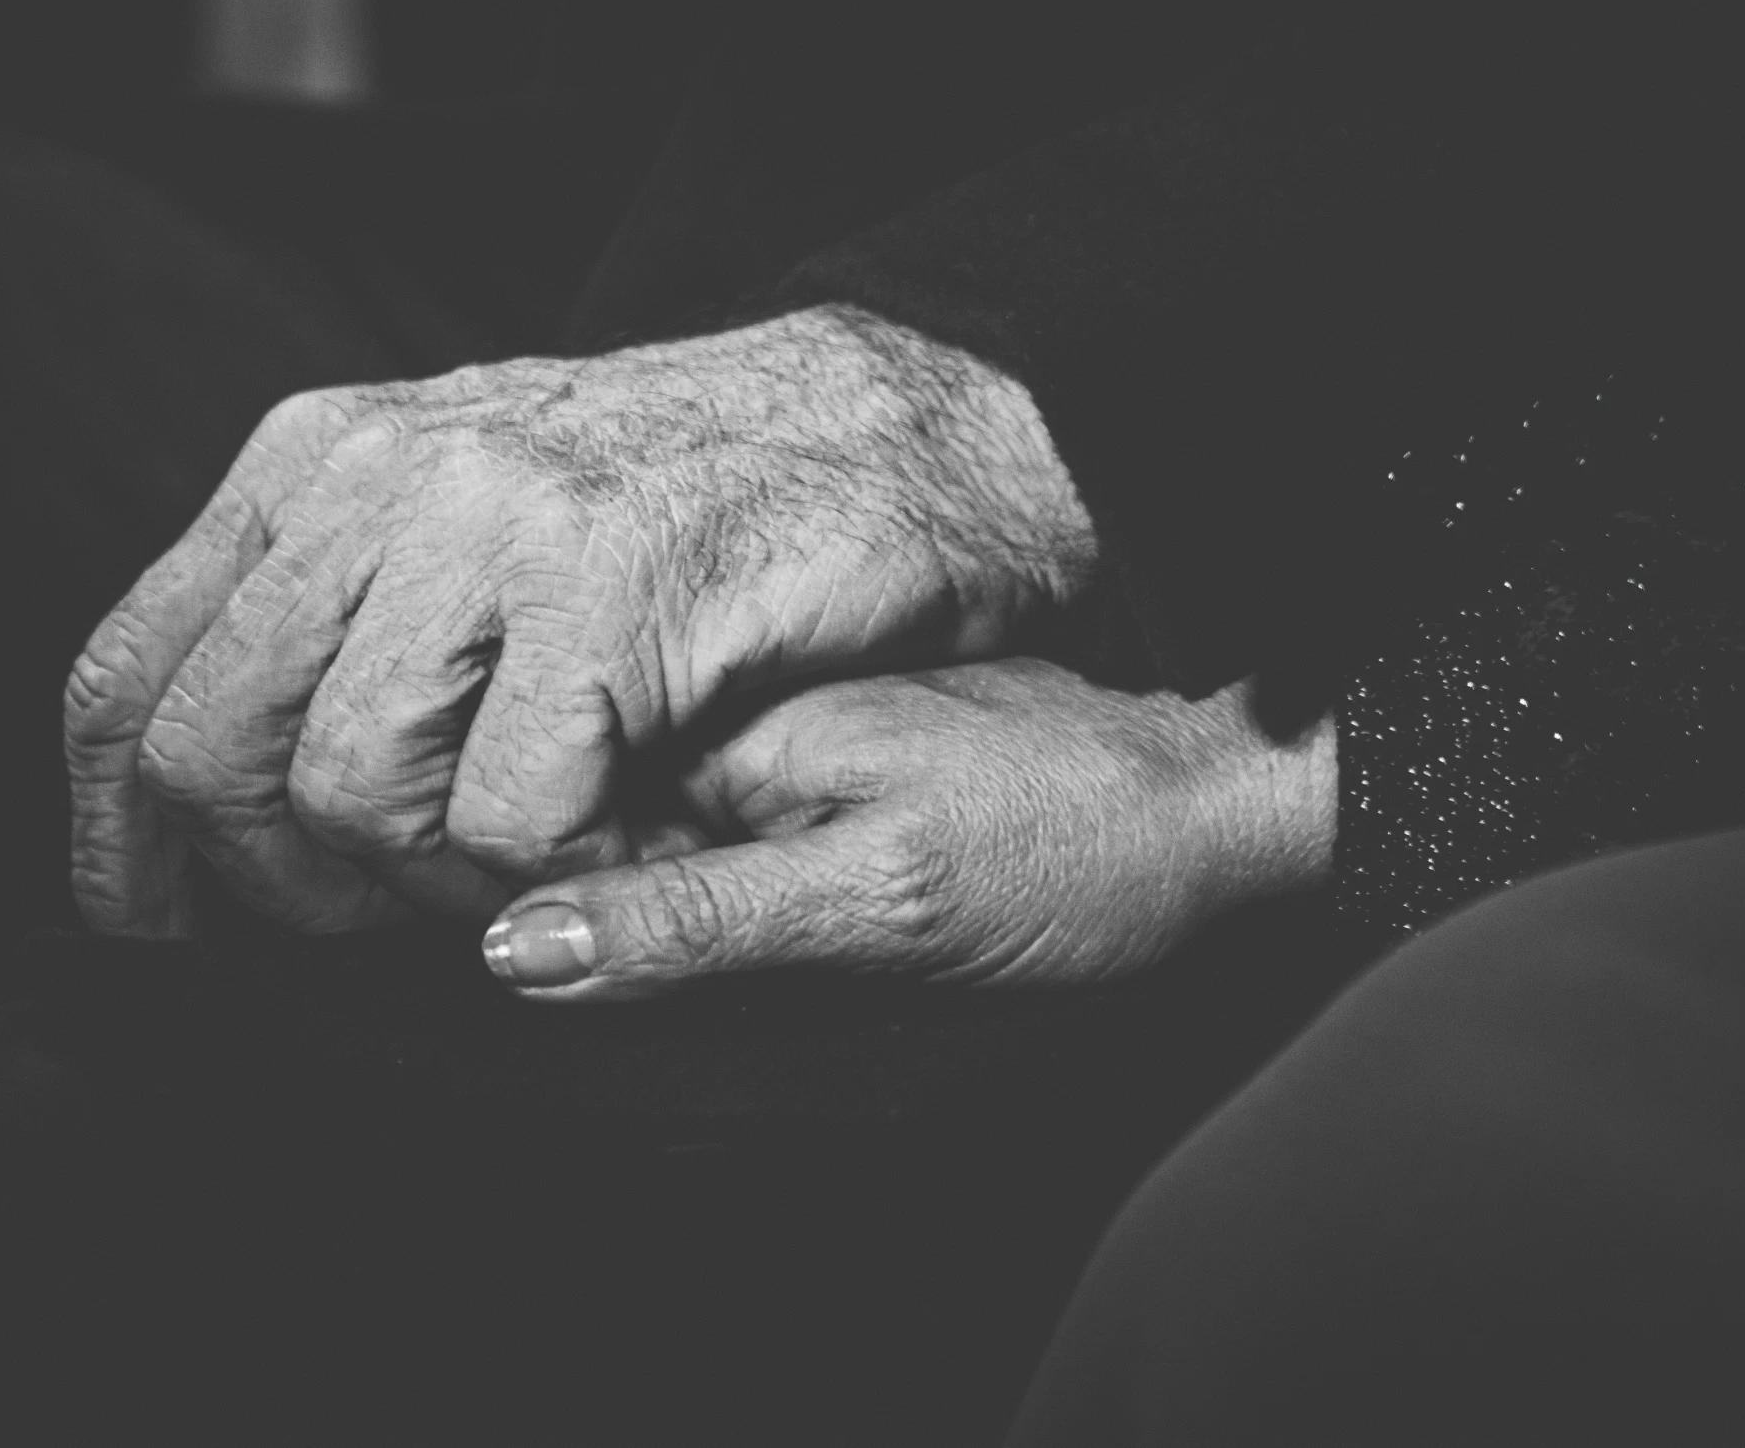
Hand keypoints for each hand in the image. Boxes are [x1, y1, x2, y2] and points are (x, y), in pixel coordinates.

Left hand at [66, 306, 1095, 935]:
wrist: (893, 426)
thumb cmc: (684, 503)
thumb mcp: (465, 515)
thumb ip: (340, 612)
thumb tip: (214, 784)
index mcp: (320, 456)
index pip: (128, 667)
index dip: (115, 833)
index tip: (152, 924)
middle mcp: (383, 470)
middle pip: (214, 751)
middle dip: (288, 886)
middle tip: (400, 917)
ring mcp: (493, 520)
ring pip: (353, 796)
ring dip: (446, 889)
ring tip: (554, 862)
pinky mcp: (607, 587)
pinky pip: (508, 818)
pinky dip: (570, 874)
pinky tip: (636, 835)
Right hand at [477, 659, 1336, 1000]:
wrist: (1227, 806)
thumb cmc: (1078, 847)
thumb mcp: (879, 902)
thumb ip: (700, 922)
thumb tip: (517, 948)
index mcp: (737, 743)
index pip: (576, 849)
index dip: (569, 938)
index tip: (589, 1005)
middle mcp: (756, 739)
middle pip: (626, 863)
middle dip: (638, 943)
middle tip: (740, 991)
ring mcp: (807, 759)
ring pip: (690, 870)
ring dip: (702, 939)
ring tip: (795, 968)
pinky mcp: (853, 787)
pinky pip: (759, 864)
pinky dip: (767, 916)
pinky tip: (826, 939)